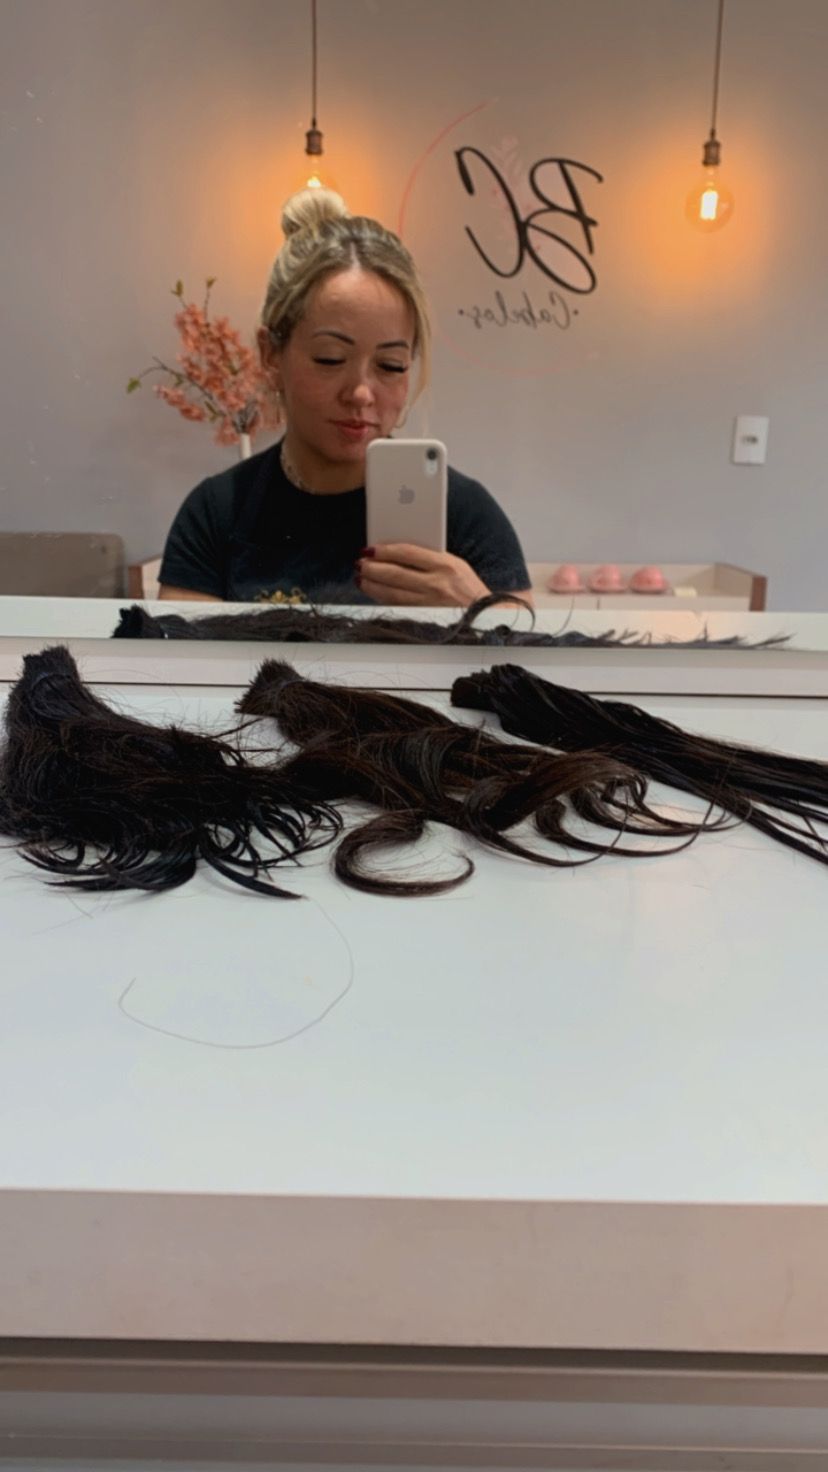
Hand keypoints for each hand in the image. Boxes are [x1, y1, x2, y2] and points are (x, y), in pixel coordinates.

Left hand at [355, 542, 489, 606]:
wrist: (485, 615)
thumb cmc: (468, 588)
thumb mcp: (455, 565)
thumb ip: (430, 558)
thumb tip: (397, 553)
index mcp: (446, 565)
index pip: (407, 553)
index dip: (385, 550)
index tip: (371, 548)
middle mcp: (437, 585)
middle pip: (395, 574)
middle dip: (373, 568)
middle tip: (360, 563)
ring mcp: (430, 604)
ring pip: (392, 593)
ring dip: (372, 585)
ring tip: (361, 578)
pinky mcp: (425, 619)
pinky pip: (397, 608)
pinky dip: (382, 600)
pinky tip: (374, 593)